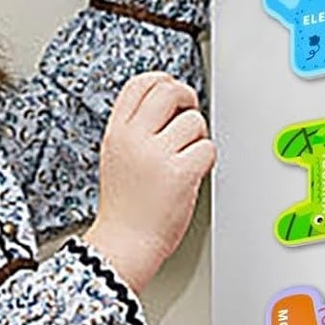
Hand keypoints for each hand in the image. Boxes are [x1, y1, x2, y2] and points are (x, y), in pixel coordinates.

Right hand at [83, 72, 214, 292]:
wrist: (125, 243)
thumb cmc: (126, 206)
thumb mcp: (117, 156)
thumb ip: (137, 129)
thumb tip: (169, 104)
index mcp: (117, 132)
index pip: (139, 84)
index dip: (162, 81)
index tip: (173, 94)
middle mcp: (134, 138)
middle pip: (169, 90)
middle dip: (187, 99)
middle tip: (189, 115)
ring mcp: (157, 155)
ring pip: (194, 121)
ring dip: (198, 138)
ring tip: (185, 159)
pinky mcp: (181, 172)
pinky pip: (207, 148)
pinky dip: (205, 161)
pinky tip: (191, 175)